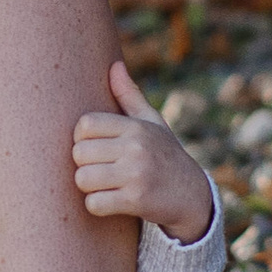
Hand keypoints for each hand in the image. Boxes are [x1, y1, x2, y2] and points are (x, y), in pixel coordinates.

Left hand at [73, 63, 216, 244]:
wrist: (192, 195)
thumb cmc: (164, 154)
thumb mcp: (151, 123)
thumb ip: (129, 95)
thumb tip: (114, 65)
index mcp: (135, 127)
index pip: (85, 125)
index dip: (82, 139)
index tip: (94, 148)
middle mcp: (136, 147)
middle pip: (79, 153)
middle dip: (84, 164)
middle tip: (100, 170)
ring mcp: (136, 174)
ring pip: (82, 179)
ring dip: (89, 187)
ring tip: (104, 186)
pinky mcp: (136, 200)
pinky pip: (94, 204)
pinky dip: (97, 207)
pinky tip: (111, 202)